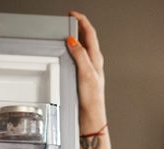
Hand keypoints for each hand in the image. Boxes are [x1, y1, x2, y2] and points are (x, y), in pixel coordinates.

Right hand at [66, 11, 107, 132]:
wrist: (91, 118)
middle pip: (87, 39)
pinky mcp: (83, 78)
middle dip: (78, 27)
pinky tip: (68, 56)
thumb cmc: (92, 100)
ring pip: (82, 49)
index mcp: (96, 59)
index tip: (73, 14)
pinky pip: (78, 60)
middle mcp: (94, 63)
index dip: (82, 21)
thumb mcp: (86, 74)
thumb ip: (80, 56)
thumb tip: (73, 41)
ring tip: (67, 33)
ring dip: (75, 39)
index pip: (90, 34)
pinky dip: (72, 53)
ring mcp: (88, 70)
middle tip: (69, 21)